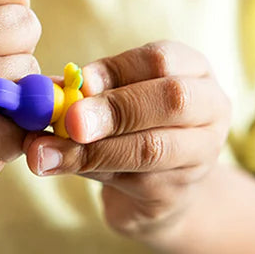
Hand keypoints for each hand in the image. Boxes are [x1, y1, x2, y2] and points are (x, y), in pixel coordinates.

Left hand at [24, 41, 230, 236]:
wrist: (159, 188)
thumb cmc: (132, 127)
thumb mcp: (115, 99)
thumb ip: (88, 93)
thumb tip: (45, 88)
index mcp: (194, 72)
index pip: (162, 59)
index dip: (117, 68)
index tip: (79, 81)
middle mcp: (210, 110)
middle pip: (172, 100)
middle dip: (115, 108)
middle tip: (70, 120)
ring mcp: (199, 157)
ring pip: (150, 148)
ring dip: (93, 149)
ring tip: (45, 150)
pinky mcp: (175, 194)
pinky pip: (131, 182)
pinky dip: (88, 171)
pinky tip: (56, 165)